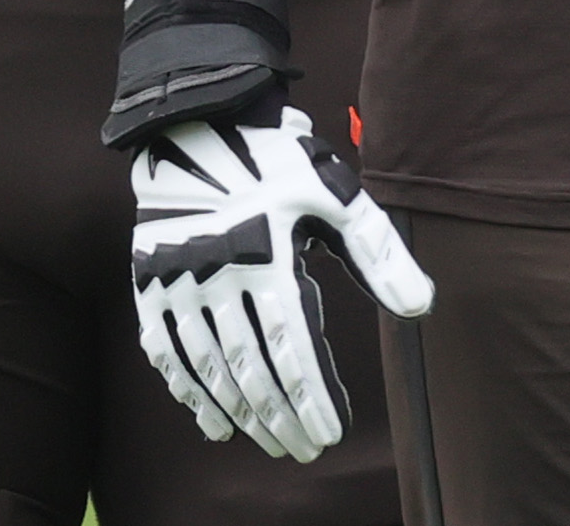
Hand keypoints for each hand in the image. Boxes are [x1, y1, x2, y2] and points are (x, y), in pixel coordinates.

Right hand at [130, 107, 433, 461]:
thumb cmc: (275, 157)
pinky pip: (167, 352)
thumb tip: (419, 305)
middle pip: (252, 367)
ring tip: (269, 440)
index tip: (329, 433)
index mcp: (265, 255)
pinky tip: (213, 421)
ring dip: (241, 412)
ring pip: (211, 367)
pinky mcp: (150, 283)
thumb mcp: (332, 190)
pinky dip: (189, 392)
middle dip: (280, 416)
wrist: (193, 122)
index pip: (290, 347)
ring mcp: (177, 282)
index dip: (311, 397)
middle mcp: (217, 274)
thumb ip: (376, 250)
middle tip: (303, 448)